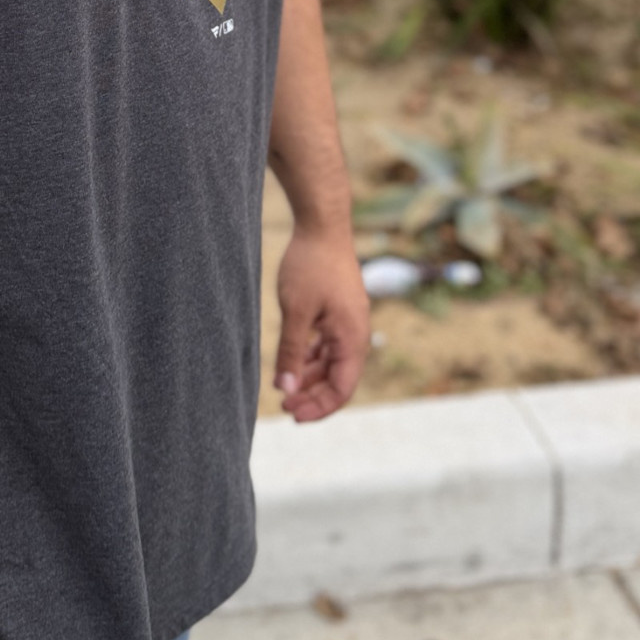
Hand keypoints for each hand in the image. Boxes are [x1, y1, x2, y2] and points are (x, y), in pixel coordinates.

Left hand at [274, 225, 369, 421]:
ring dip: (311, 377)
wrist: (323, 225)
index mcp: (352, 338)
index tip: (292, 414)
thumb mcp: (296, 312)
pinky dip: (312, 357)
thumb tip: (285, 389)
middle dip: (313, 395)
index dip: (319, 407)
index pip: (342, 389)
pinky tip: (293, 363)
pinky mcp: (339, 311)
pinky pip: (329, 345)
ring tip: (284, 386)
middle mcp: (355, 334)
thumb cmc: (310, 266)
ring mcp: (348, 322)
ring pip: (332, 362)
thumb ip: (292, 352)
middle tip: (284, 404)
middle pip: (339, 379)